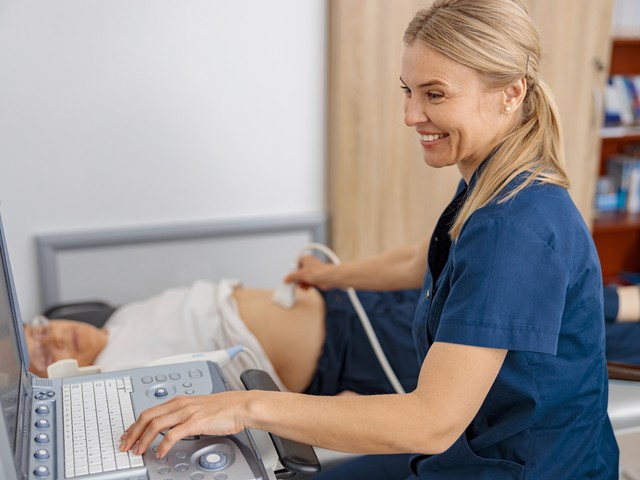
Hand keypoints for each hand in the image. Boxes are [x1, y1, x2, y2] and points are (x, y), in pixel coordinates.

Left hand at [119, 392, 247, 458]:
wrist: (241, 406)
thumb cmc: (224, 408)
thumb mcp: (198, 407)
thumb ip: (183, 414)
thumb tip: (172, 427)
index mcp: (179, 400)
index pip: (149, 411)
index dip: (135, 425)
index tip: (128, 435)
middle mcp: (180, 404)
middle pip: (147, 416)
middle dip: (132, 432)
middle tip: (125, 446)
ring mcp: (187, 412)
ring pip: (155, 425)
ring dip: (143, 440)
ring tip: (138, 451)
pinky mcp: (195, 422)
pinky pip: (173, 435)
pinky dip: (162, 445)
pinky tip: (160, 453)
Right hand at [285, 255, 336, 289]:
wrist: (329, 278)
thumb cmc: (318, 272)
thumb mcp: (300, 274)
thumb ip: (291, 277)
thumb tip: (286, 279)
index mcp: (305, 259)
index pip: (294, 264)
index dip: (290, 271)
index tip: (287, 277)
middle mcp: (309, 264)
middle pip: (298, 272)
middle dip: (296, 279)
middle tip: (293, 283)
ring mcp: (312, 271)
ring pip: (303, 278)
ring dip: (301, 283)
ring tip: (302, 285)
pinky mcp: (316, 278)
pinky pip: (308, 282)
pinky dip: (306, 285)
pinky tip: (306, 287)